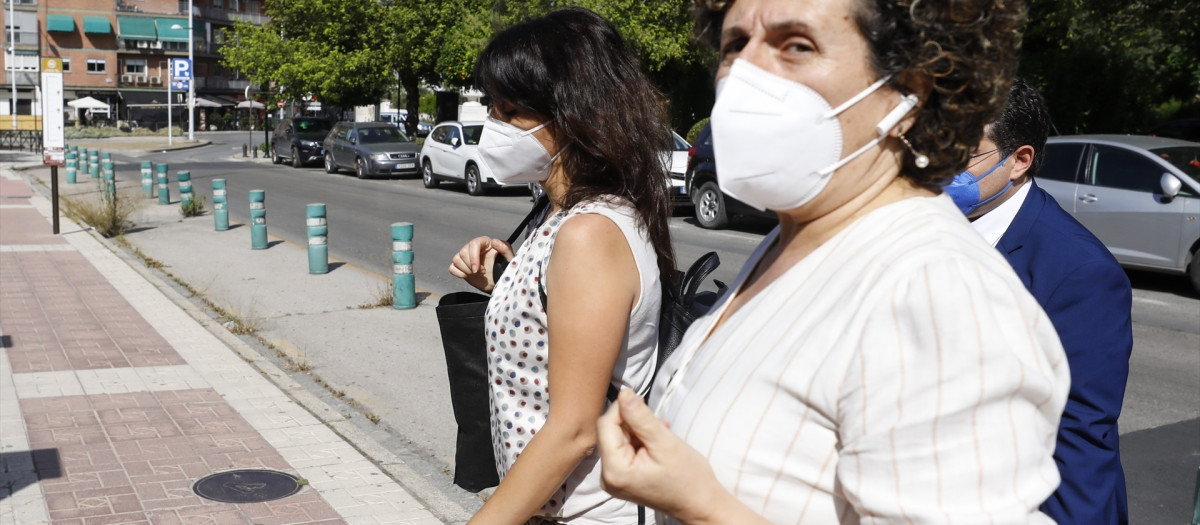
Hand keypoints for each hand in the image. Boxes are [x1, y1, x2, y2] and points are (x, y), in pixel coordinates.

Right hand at [448, 236, 514, 292]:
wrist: (499, 281)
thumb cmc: (505, 268)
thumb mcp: (509, 258)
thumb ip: (505, 249)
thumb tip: (495, 242)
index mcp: (485, 242)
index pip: (473, 244)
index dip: (473, 257)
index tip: (477, 269)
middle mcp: (473, 247)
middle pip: (463, 252)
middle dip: (471, 266)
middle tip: (483, 272)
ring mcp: (466, 257)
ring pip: (456, 259)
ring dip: (466, 270)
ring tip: (477, 274)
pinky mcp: (461, 266)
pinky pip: (452, 268)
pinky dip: (459, 274)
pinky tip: (469, 276)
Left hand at [598, 389, 748, 524]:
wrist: (700, 503)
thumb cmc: (688, 478)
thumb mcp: (664, 442)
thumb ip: (641, 417)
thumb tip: (624, 392)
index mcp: (615, 470)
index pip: (606, 425)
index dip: (622, 408)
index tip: (642, 401)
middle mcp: (608, 477)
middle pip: (611, 431)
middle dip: (633, 421)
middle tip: (659, 423)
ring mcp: (614, 478)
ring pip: (619, 437)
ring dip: (639, 430)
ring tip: (662, 433)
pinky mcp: (622, 477)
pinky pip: (625, 448)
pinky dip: (641, 440)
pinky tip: (658, 442)